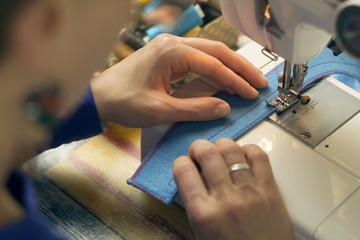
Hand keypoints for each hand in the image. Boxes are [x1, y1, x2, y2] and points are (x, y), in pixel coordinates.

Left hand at [91, 34, 267, 127]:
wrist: (99, 97)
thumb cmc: (122, 101)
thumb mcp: (160, 110)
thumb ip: (195, 109)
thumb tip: (224, 107)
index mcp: (171, 53)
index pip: (213, 65)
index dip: (235, 81)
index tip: (251, 93)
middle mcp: (172, 45)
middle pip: (216, 52)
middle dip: (240, 68)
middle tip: (260, 82)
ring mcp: (170, 49)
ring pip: (209, 54)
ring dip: (230, 67)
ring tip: (249, 80)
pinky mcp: (168, 57)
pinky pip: (198, 61)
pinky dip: (214, 71)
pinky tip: (226, 80)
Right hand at [173, 138, 293, 239]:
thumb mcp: (201, 233)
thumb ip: (194, 205)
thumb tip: (191, 180)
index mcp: (203, 214)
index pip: (183, 170)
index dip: (180, 162)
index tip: (184, 165)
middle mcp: (226, 200)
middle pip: (207, 153)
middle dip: (199, 147)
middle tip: (200, 153)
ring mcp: (250, 193)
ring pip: (231, 150)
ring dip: (221, 146)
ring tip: (220, 152)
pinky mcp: (270, 191)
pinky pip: (259, 157)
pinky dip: (248, 149)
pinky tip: (243, 155)